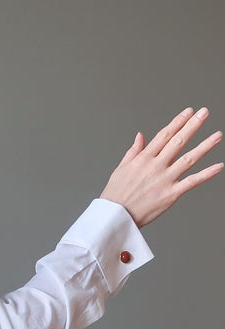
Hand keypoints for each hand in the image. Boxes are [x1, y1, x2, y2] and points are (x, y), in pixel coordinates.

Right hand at [100, 107, 222, 227]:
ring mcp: (164, 179)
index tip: (188, 112)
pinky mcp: (171, 194)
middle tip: (204, 113)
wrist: (115, 216)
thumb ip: (133, 151)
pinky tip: (218, 166)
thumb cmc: (116, 194)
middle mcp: (155, 166)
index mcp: (142, 159)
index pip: (164, 135)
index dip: (177, 122)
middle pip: (178, 141)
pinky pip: (192, 182)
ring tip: (217, 135)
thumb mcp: (120, 168)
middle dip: (193, 125)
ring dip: (205, 145)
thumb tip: (140, 136)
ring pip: (189, 159)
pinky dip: (206, 174)